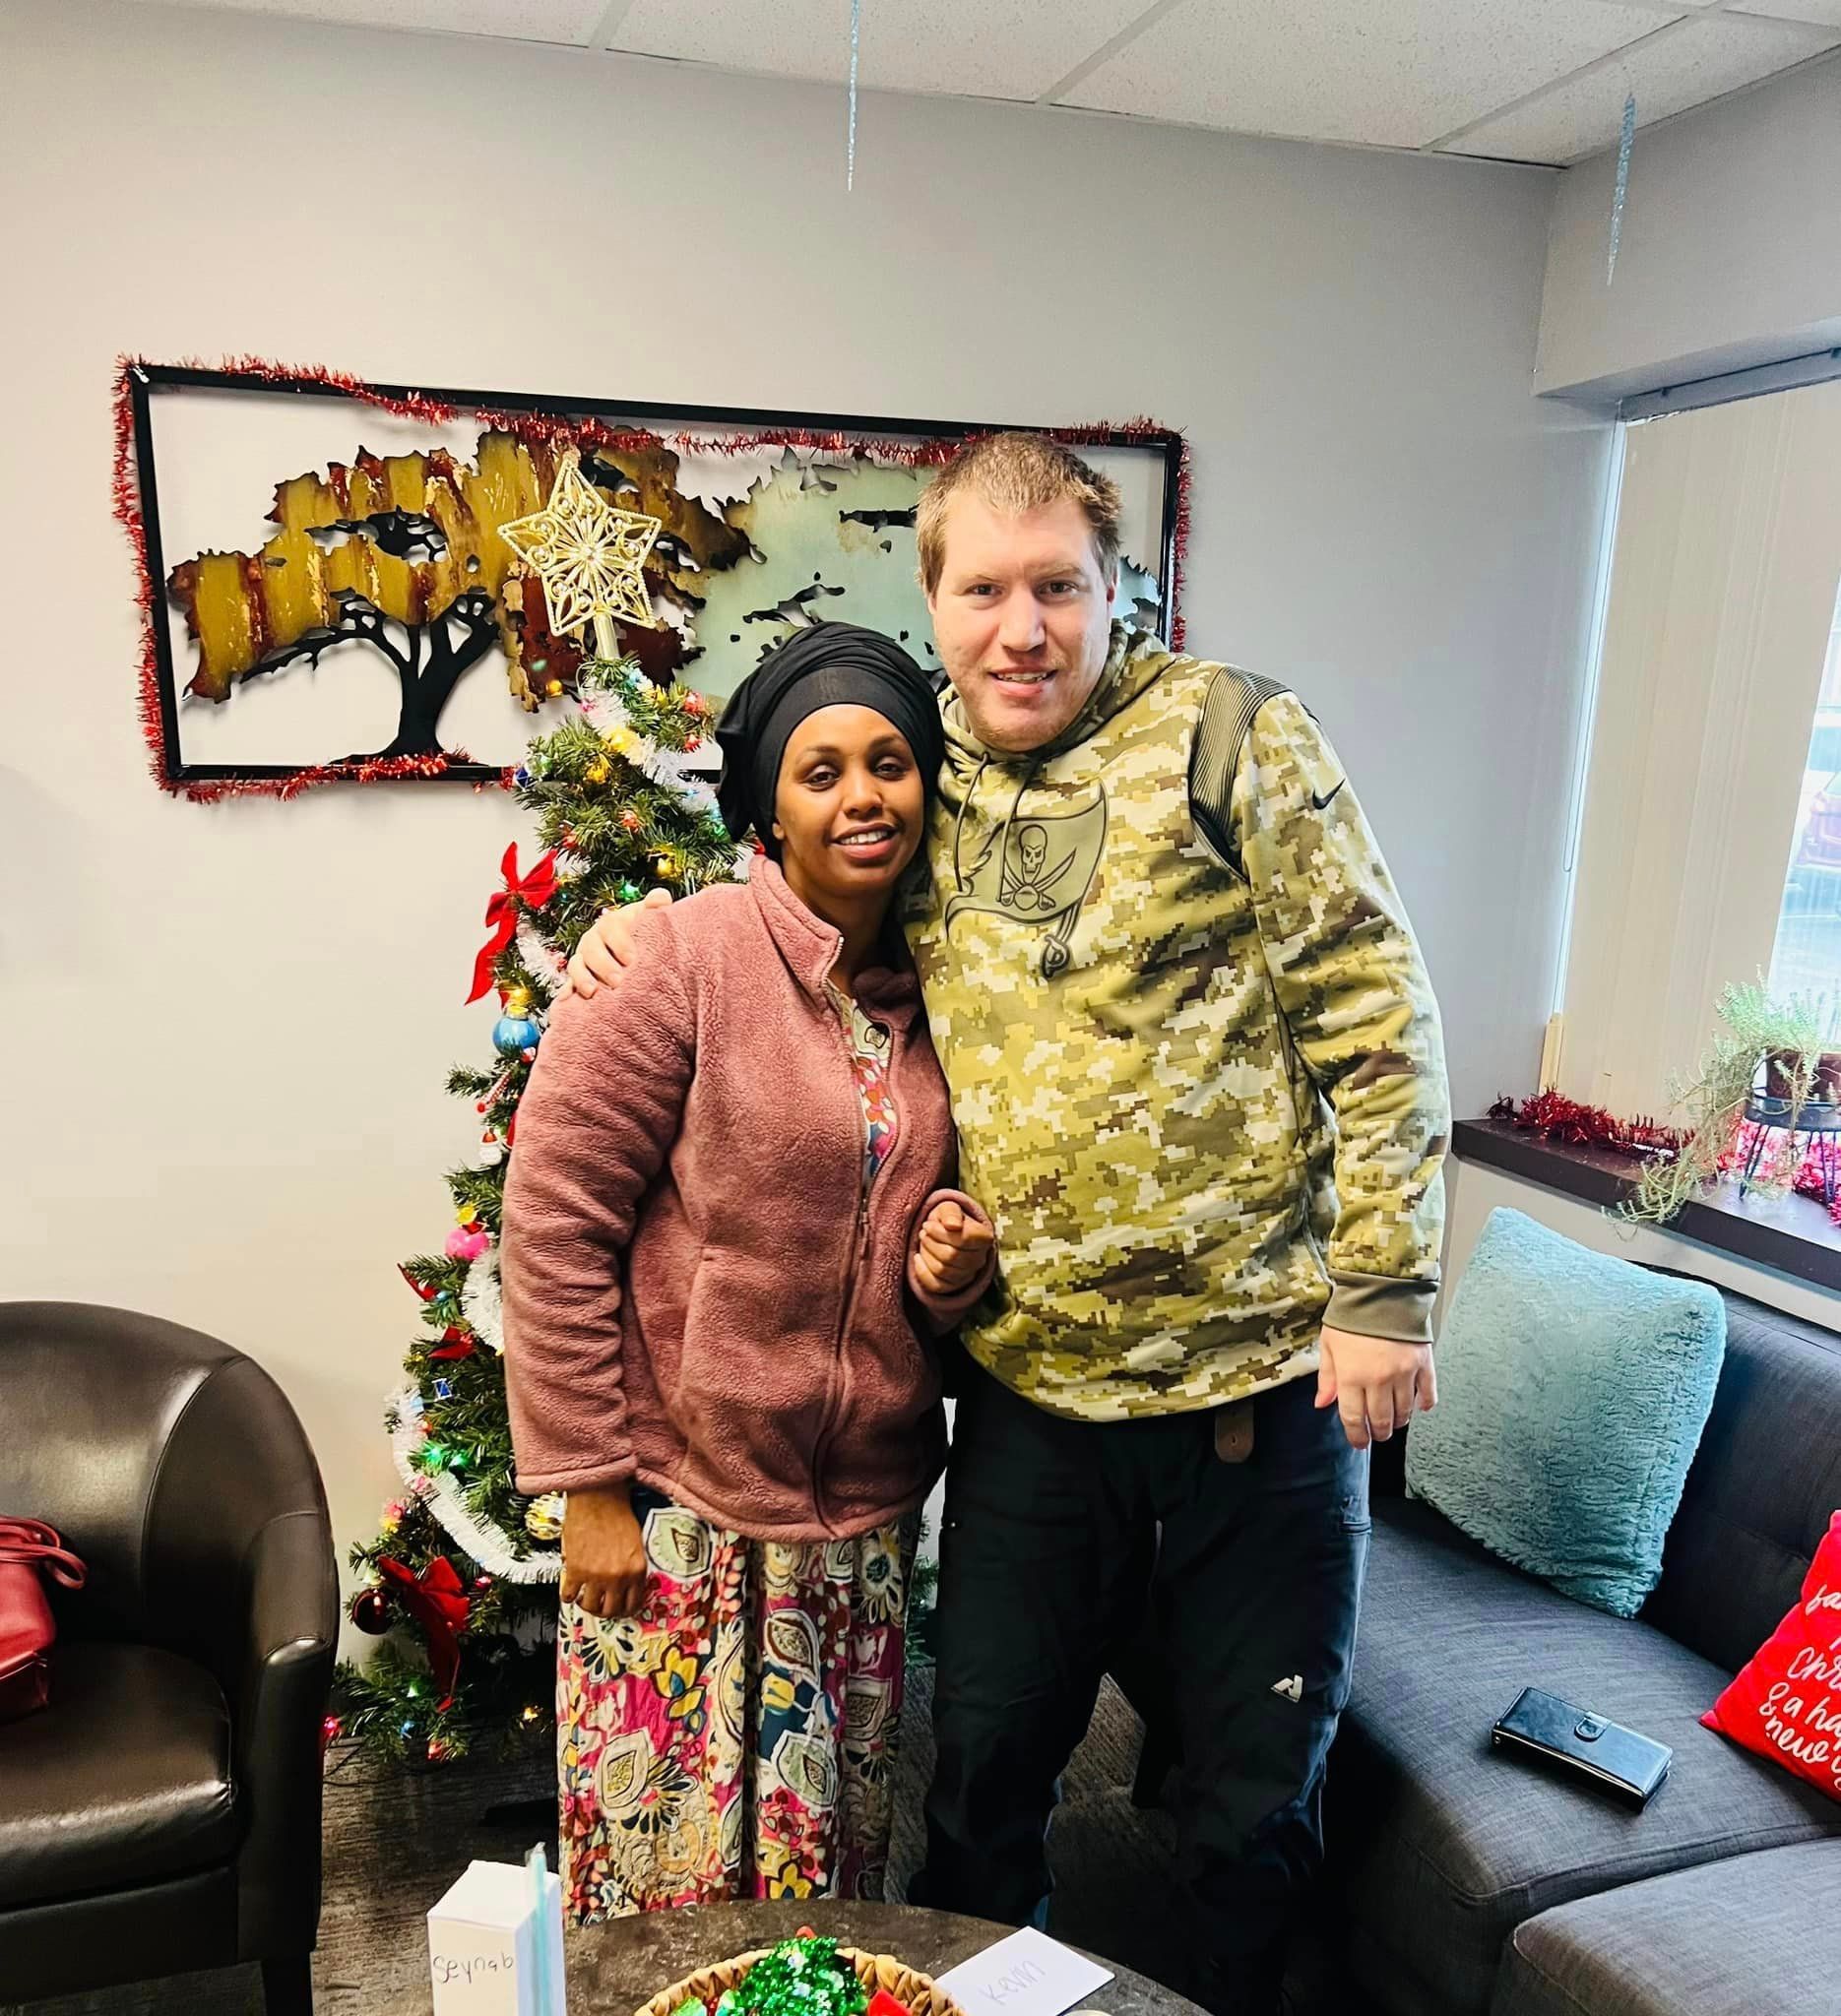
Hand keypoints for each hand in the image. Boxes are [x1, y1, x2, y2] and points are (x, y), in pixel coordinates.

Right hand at [561, 1486, 647, 1617]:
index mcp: (637, 1570)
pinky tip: (570, 1588)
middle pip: (611, 1610)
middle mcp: (618, 1577)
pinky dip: (568, 1595)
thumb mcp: (635, 1544)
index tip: (617, 1608)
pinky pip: (569, 1595)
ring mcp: (596, 1576)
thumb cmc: (617, 1514)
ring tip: (583, 1596)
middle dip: (604, 1611)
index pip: (633, 1604)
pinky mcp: (575, 1571)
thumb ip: (630, 1567)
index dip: (624, 1609)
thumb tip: (623, 1585)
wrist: (598, 1498)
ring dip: (586, 1604)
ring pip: (590, 1607)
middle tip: (599, 1604)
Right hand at [566, 887, 670, 998]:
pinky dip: (566, 991)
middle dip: (602, 964)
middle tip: (617, 981)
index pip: (611, 926)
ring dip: (582, 977)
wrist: (638, 954)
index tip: (631, 959)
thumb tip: (661, 897)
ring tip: (591, 991)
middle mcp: (595, 939)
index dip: (619, 941)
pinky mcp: (579, 977)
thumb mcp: (651, 919)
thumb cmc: (645, 934)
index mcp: (613, 923)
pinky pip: (568, 983)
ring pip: (577, 964)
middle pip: (591, 947)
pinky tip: (566, 999)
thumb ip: (657, 906)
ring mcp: (585, 958)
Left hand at [912, 1199, 994, 1296]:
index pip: (964, 1239)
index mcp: (984, 1237)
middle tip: (923, 1233)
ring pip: (942, 1270)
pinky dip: (922, 1271)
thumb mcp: (948, 1207)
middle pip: (951, 1256)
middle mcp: (980, 1259)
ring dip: (926, 1254)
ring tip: (923, 1242)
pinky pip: (935, 1285)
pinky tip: (918, 1258)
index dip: (941, 1232)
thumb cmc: (947, 1219)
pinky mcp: (953, 1286)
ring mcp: (967, 1275)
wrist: (943, 1233)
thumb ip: (951, 1212)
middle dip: (930, 1243)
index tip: (927, 1225)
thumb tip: (952, 1225)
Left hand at [1315, 1324, 1436, 1449]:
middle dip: (1378, 1432)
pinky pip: (1428, 1394)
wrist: (1381, 1289)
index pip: (1354, 1418)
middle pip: (1381, 1419)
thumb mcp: (1329, 1345)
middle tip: (1377, 1434)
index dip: (1356, 1435)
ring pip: (1404, 1411)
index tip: (1359, 1442)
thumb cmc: (1351, 1316)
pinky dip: (1424, 1405)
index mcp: (1352, 1376)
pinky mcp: (1423, 1364)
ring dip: (1398, 1421)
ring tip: (1393, 1421)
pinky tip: (1419, 1408)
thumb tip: (1322, 1404)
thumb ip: (1327, 1377)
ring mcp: (1404, 1373)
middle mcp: (1379, 1379)